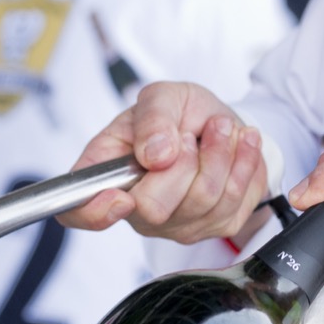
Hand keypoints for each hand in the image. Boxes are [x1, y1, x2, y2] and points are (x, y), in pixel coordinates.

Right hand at [59, 81, 269, 242]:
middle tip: (190, 134)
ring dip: (219, 153)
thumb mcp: (163, 97)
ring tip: (221, 128)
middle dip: (183, 160)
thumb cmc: (181, 114)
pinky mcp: (216, 226)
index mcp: (107, 175)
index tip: (120, 196)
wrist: (222, 125)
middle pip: (154, 208)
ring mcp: (176, 226)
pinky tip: (241, 143)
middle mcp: (136, 210)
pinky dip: (244, 163)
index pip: (79, 211)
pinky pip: (234, 201)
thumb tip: (155, 154)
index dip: (94, 213)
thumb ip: (154, 118)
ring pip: (202, 200)